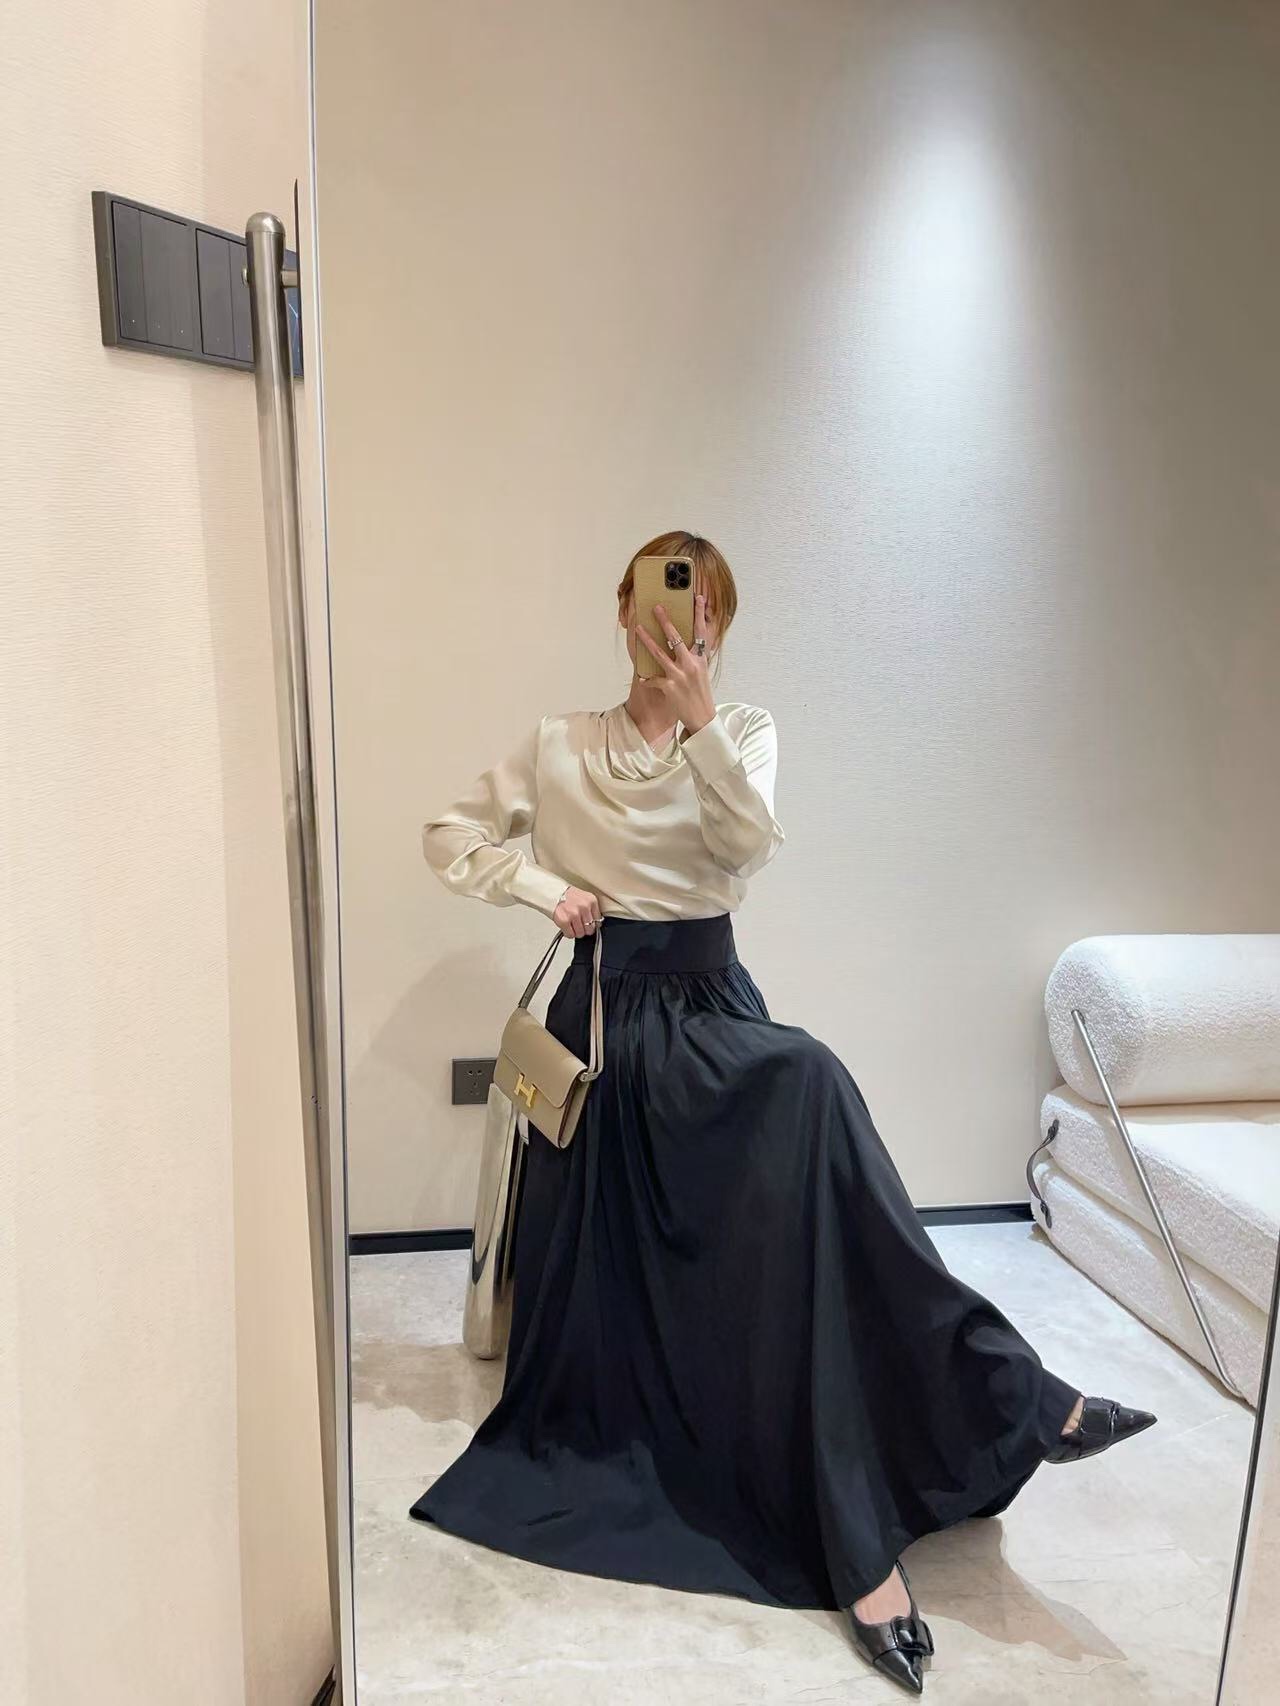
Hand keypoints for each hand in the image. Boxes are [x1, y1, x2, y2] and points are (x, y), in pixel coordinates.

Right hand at [553, 884, 602, 938]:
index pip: (598, 921)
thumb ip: (591, 910)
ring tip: (572, 925)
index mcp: (591, 901)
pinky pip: (570, 935)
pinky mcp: (564, 921)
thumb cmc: (567, 896)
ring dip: (576, 932)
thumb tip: (595, 924)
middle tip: (579, 925)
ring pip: (580, 933)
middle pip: (590, 929)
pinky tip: (566, 927)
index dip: (592, 924)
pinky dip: (568, 933)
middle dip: (584, 929)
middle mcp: (584, 907)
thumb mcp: (584, 898)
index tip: (588, 924)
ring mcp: (574, 914)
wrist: (552, 892)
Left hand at [633, 594, 716, 735]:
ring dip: (647, 640)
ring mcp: (679, 676)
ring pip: (659, 653)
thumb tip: (687, 641)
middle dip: (665, 621)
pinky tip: (642, 678)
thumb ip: (695, 655)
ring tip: (638, 628)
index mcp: (700, 659)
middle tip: (656, 607)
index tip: (697, 598)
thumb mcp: (702, 671)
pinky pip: (653, 679)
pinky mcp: (669, 688)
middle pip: (676, 638)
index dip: (700, 614)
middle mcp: (690, 665)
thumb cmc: (700, 693)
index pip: (701, 632)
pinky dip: (647, 679)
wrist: (702, 717)